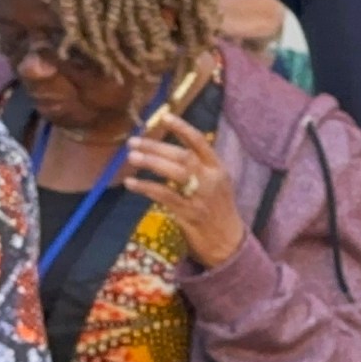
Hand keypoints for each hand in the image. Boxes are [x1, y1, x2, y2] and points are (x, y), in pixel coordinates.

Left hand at [124, 115, 246, 266]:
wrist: (229, 244)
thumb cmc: (218, 212)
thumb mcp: (216, 185)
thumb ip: (199, 169)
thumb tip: (169, 153)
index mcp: (219, 169)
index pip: (200, 142)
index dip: (182, 128)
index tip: (164, 117)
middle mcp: (211, 180)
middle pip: (183, 156)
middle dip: (157, 147)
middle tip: (134, 141)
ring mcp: (202, 197)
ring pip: (175, 173)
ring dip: (151, 163)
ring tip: (131, 157)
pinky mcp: (190, 214)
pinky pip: (165, 196)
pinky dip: (146, 188)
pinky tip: (131, 184)